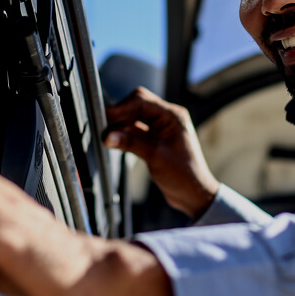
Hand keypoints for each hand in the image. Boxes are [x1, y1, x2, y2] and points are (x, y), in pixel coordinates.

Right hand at [104, 87, 219, 219]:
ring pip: (133, 118)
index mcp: (173, 116)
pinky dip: (123, 134)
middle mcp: (167, 118)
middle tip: (101, 125)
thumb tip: (107, 136)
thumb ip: (131, 143)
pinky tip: (113, 141)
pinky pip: (134, 130)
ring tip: (105, 136)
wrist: (193, 194)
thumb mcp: (155, 156)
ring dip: (119, 125)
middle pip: (136, 106)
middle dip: (119, 114)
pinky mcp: (154, 139)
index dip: (121, 108)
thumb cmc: (183, 175)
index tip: (104, 116)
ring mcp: (160, 128)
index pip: (142, 101)